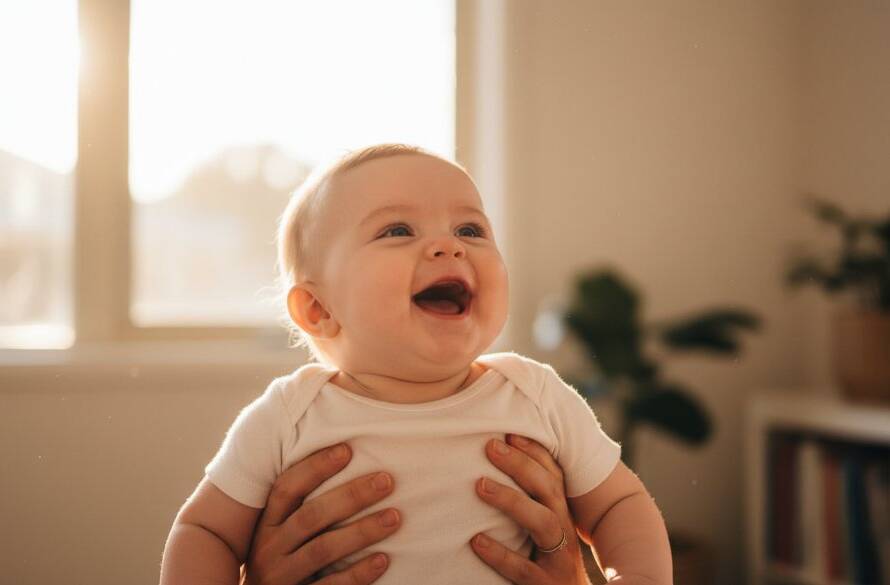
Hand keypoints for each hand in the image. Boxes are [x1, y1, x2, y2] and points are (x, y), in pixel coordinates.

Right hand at [242, 443, 400, 584]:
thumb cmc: (279, 559)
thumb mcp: (277, 533)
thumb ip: (299, 506)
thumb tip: (344, 456)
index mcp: (265, 524)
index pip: (286, 489)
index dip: (314, 468)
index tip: (347, 450)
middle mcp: (269, 548)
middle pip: (310, 517)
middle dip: (350, 496)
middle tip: (386, 481)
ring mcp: (282, 576)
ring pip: (323, 550)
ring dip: (361, 532)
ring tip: (394, 517)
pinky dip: (357, 573)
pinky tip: (383, 559)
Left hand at [470, 434, 593, 584]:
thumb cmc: (548, 566)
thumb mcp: (544, 533)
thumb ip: (529, 505)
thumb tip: (489, 471)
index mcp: (562, 516)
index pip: (553, 476)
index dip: (534, 452)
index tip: (508, 432)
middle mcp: (565, 533)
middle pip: (548, 490)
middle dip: (521, 464)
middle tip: (490, 446)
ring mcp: (558, 560)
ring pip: (542, 522)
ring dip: (511, 500)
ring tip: (480, 485)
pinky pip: (523, 569)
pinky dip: (500, 554)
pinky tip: (476, 540)